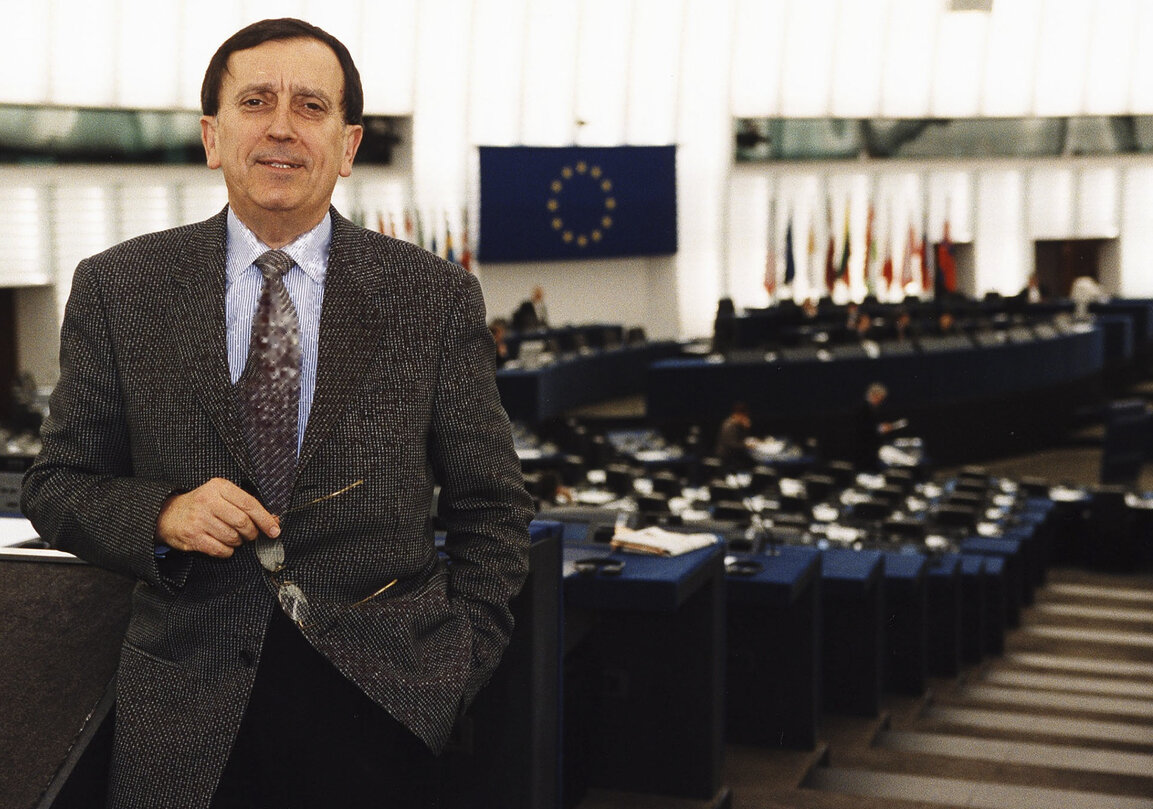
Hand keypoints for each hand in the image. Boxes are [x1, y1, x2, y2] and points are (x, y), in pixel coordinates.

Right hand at [155, 478, 279, 558]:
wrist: (167, 514)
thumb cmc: (201, 505)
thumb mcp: (221, 496)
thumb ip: (246, 506)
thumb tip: (273, 521)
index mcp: (219, 487)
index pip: (249, 504)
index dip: (265, 519)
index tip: (274, 530)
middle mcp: (208, 501)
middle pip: (243, 522)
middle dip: (251, 533)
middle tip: (250, 535)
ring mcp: (199, 519)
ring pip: (232, 537)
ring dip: (238, 542)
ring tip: (233, 537)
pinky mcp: (193, 536)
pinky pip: (220, 550)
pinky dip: (227, 551)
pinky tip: (223, 545)